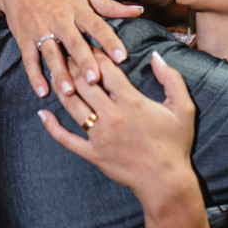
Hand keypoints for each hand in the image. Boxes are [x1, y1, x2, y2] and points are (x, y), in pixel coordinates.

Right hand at [0, 0, 142, 97]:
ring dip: (60, 73)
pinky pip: (29, 60)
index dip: (109, 41)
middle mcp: (59, 20)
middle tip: (94, 80)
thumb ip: (110, 6)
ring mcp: (40, 30)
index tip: (122, 57)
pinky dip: (35, 76)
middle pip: (73, 42)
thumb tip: (139, 10)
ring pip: (51, 54)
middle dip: (84, 61)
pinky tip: (43, 92)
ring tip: (69, 92)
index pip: (96, 25)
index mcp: (77, 9)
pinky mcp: (24, 40)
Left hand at [37, 51, 198, 210]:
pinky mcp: (92, 153)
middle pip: (83, 83)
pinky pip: (66, 138)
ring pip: (72, 105)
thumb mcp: (183, 108)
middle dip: (72, 64)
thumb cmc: (175, 144)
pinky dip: (52, 126)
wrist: (166, 182)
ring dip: (61, 87)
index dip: (94, 53)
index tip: (90, 45)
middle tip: (65, 53)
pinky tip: (43, 114)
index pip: (105, 69)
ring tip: (55, 74)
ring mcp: (99, 136)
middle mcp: (111, 115)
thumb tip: (156, 56)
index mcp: (131, 101)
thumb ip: (171, 78)